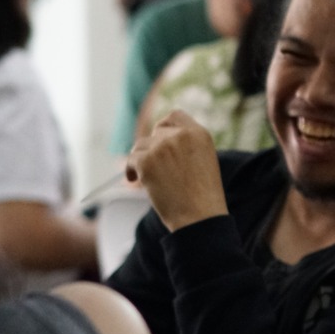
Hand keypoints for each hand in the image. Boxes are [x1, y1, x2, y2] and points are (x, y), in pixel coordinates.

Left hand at [126, 111, 227, 231]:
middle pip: (155, 132)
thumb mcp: (203, 161)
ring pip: (140, 145)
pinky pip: (131, 160)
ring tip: (149, 177)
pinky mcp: (147, 161)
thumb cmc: (202, 197)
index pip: (174, 116)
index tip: (162, 143)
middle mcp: (181, 135)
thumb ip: (186, 146)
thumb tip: (158, 139)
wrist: (200, 217)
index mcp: (199, 134)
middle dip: (153, 149)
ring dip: (142, 159)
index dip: (165, 129)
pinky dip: (132, 171)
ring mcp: (163, 147)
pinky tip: (137, 181)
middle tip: (157, 168)